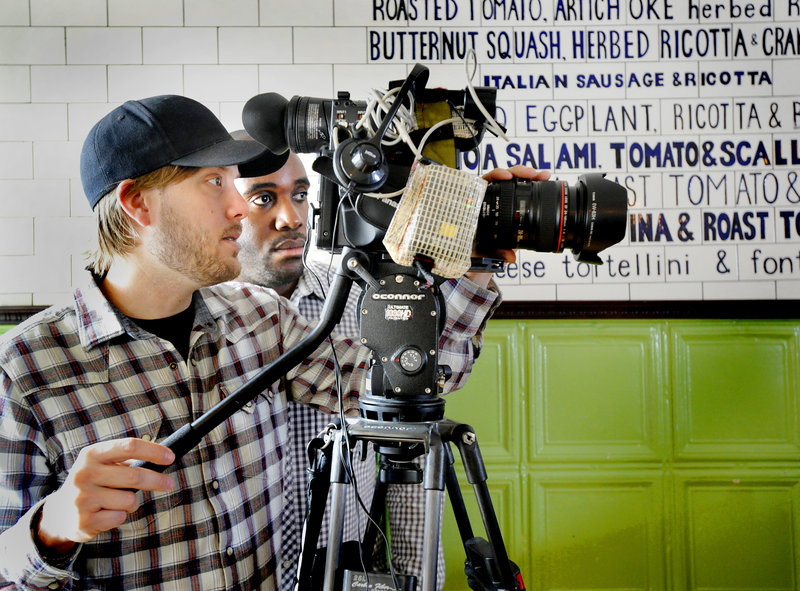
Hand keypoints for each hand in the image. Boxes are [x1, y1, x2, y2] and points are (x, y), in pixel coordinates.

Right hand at [36, 438, 174, 551]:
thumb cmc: (93, 483)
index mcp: (92, 454)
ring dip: (133, 502)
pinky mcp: (84, 521)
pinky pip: (120, 517)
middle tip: (169, 483)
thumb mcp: (102, 464)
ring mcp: (82, 498)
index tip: (171, 457)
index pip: (129, 446)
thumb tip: (163, 457)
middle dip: (157, 480)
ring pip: (129, 499)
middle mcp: (85, 474)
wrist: (58, 513)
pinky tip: (105, 513)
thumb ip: (127, 460)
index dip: (153, 451)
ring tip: (118, 501)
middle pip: (134, 474)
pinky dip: (120, 515)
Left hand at [468, 165, 551, 271]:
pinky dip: (532, 184)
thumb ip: (493, 253)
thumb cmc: (473, 251)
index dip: (494, 176)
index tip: (506, 176)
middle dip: (516, 172)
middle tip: (530, 174)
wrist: (476, 259)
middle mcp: (486, 200)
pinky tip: (542, 181)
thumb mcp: (481, 252)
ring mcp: (499, 202)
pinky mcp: (509, 206)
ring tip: (541, 176)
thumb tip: (510, 256)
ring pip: (512, 181)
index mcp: (474, 207)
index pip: (482, 183)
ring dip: (527, 176)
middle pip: (500, 177)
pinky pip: (520, 190)